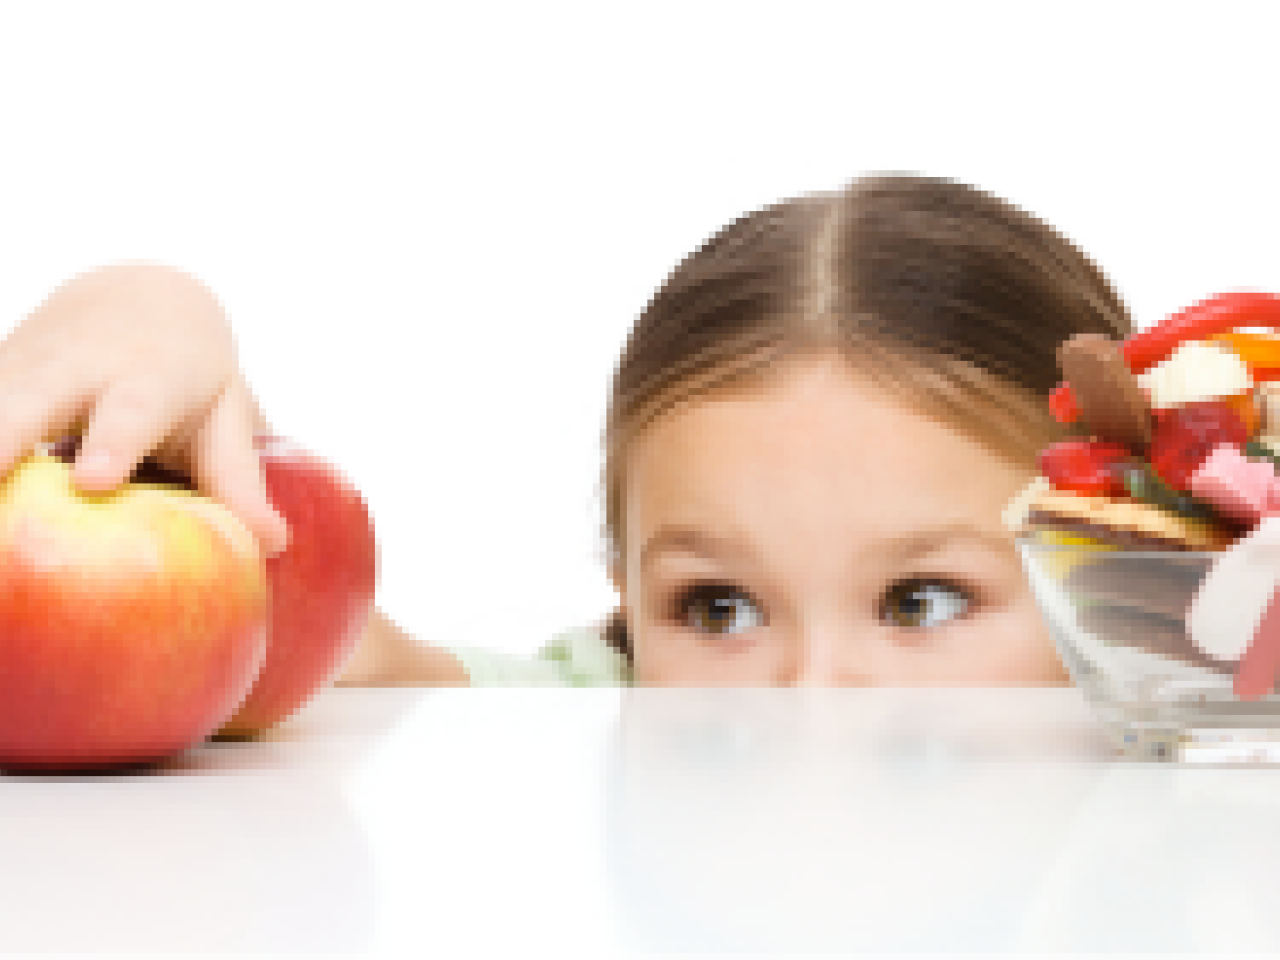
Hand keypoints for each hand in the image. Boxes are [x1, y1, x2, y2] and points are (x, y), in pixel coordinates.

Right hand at [0, 262, 289, 555]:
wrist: (137, 300)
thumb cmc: (187, 377)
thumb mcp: (221, 416)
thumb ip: (237, 477)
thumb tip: (275, 544)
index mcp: (143, 377)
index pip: (128, 411)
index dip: (111, 442)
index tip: (93, 479)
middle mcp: (68, 369)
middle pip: (20, 402)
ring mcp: (11, 372)